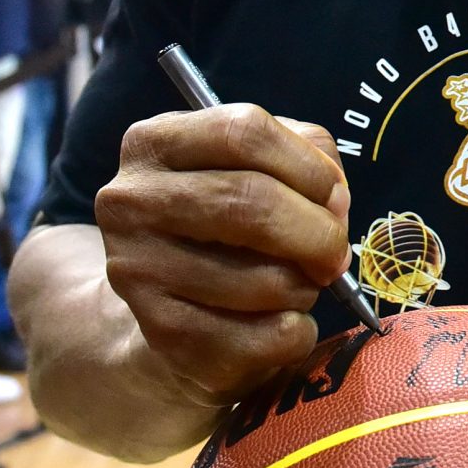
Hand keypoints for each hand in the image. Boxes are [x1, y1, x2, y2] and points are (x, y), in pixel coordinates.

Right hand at [94, 101, 351, 403]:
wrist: (173, 318)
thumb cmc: (224, 232)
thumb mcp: (254, 172)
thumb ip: (306, 161)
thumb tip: (335, 203)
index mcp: (153, 143)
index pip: (244, 131)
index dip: (308, 166)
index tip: (334, 198)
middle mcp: (131, 202)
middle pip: (253, 201)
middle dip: (318, 233)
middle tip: (336, 255)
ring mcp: (140, 271)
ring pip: (265, 278)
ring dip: (304, 287)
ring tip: (294, 287)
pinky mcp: (165, 335)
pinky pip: (269, 336)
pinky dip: (297, 332)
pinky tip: (277, 324)